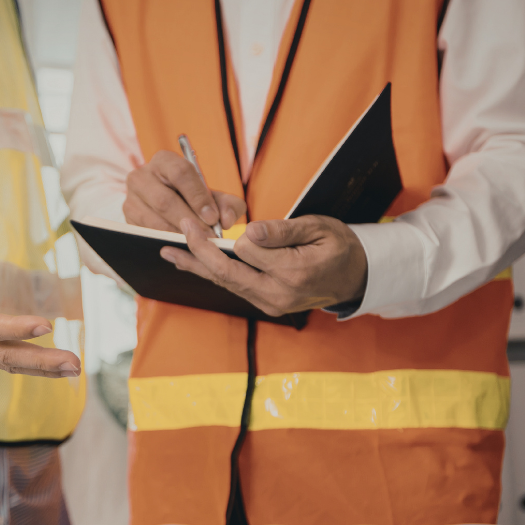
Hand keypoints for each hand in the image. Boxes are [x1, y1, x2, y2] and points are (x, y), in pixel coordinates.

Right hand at [0, 239, 80, 377]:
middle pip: (1, 355)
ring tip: (73, 368)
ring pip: (6, 363)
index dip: (16, 328)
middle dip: (40, 361)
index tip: (47, 324)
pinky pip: (4, 359)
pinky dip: (31, 364)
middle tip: (74, 362)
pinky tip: (54, 365)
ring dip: (41, 368)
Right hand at [124, 150, 244, 233]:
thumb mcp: (214, 197)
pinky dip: (165, 243)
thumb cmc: (193, 198)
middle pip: (164, 200)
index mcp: (164, 161)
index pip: (180, 174)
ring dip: (177, 235)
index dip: (198, 197)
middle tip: (208, 237)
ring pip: (153, 221)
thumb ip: (228, 205)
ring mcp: (130, 199)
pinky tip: (182, 248)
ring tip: (197, 244)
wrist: (167, 207)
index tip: (213, 218)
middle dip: (189, 221)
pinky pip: (146, 234)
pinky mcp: (127, 220)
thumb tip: (226, 220)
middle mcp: (141, 176)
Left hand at [160, 216, 367, 315]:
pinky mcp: (264, 304)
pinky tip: (192, 263)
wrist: (355, 277)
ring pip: (225, 283)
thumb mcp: (319, 228)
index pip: (247, 252)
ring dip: (197, 265)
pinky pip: (233, 287)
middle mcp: (278, 294)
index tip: (207, 219)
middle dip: (198, 251)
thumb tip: (249, 232)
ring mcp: (270, 304)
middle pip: (228, 274)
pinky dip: (211, 273)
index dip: (230, 236)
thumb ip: (283, 231)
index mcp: (294, 273)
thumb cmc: (339, 246)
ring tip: (169, 251)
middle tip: (176, 231)